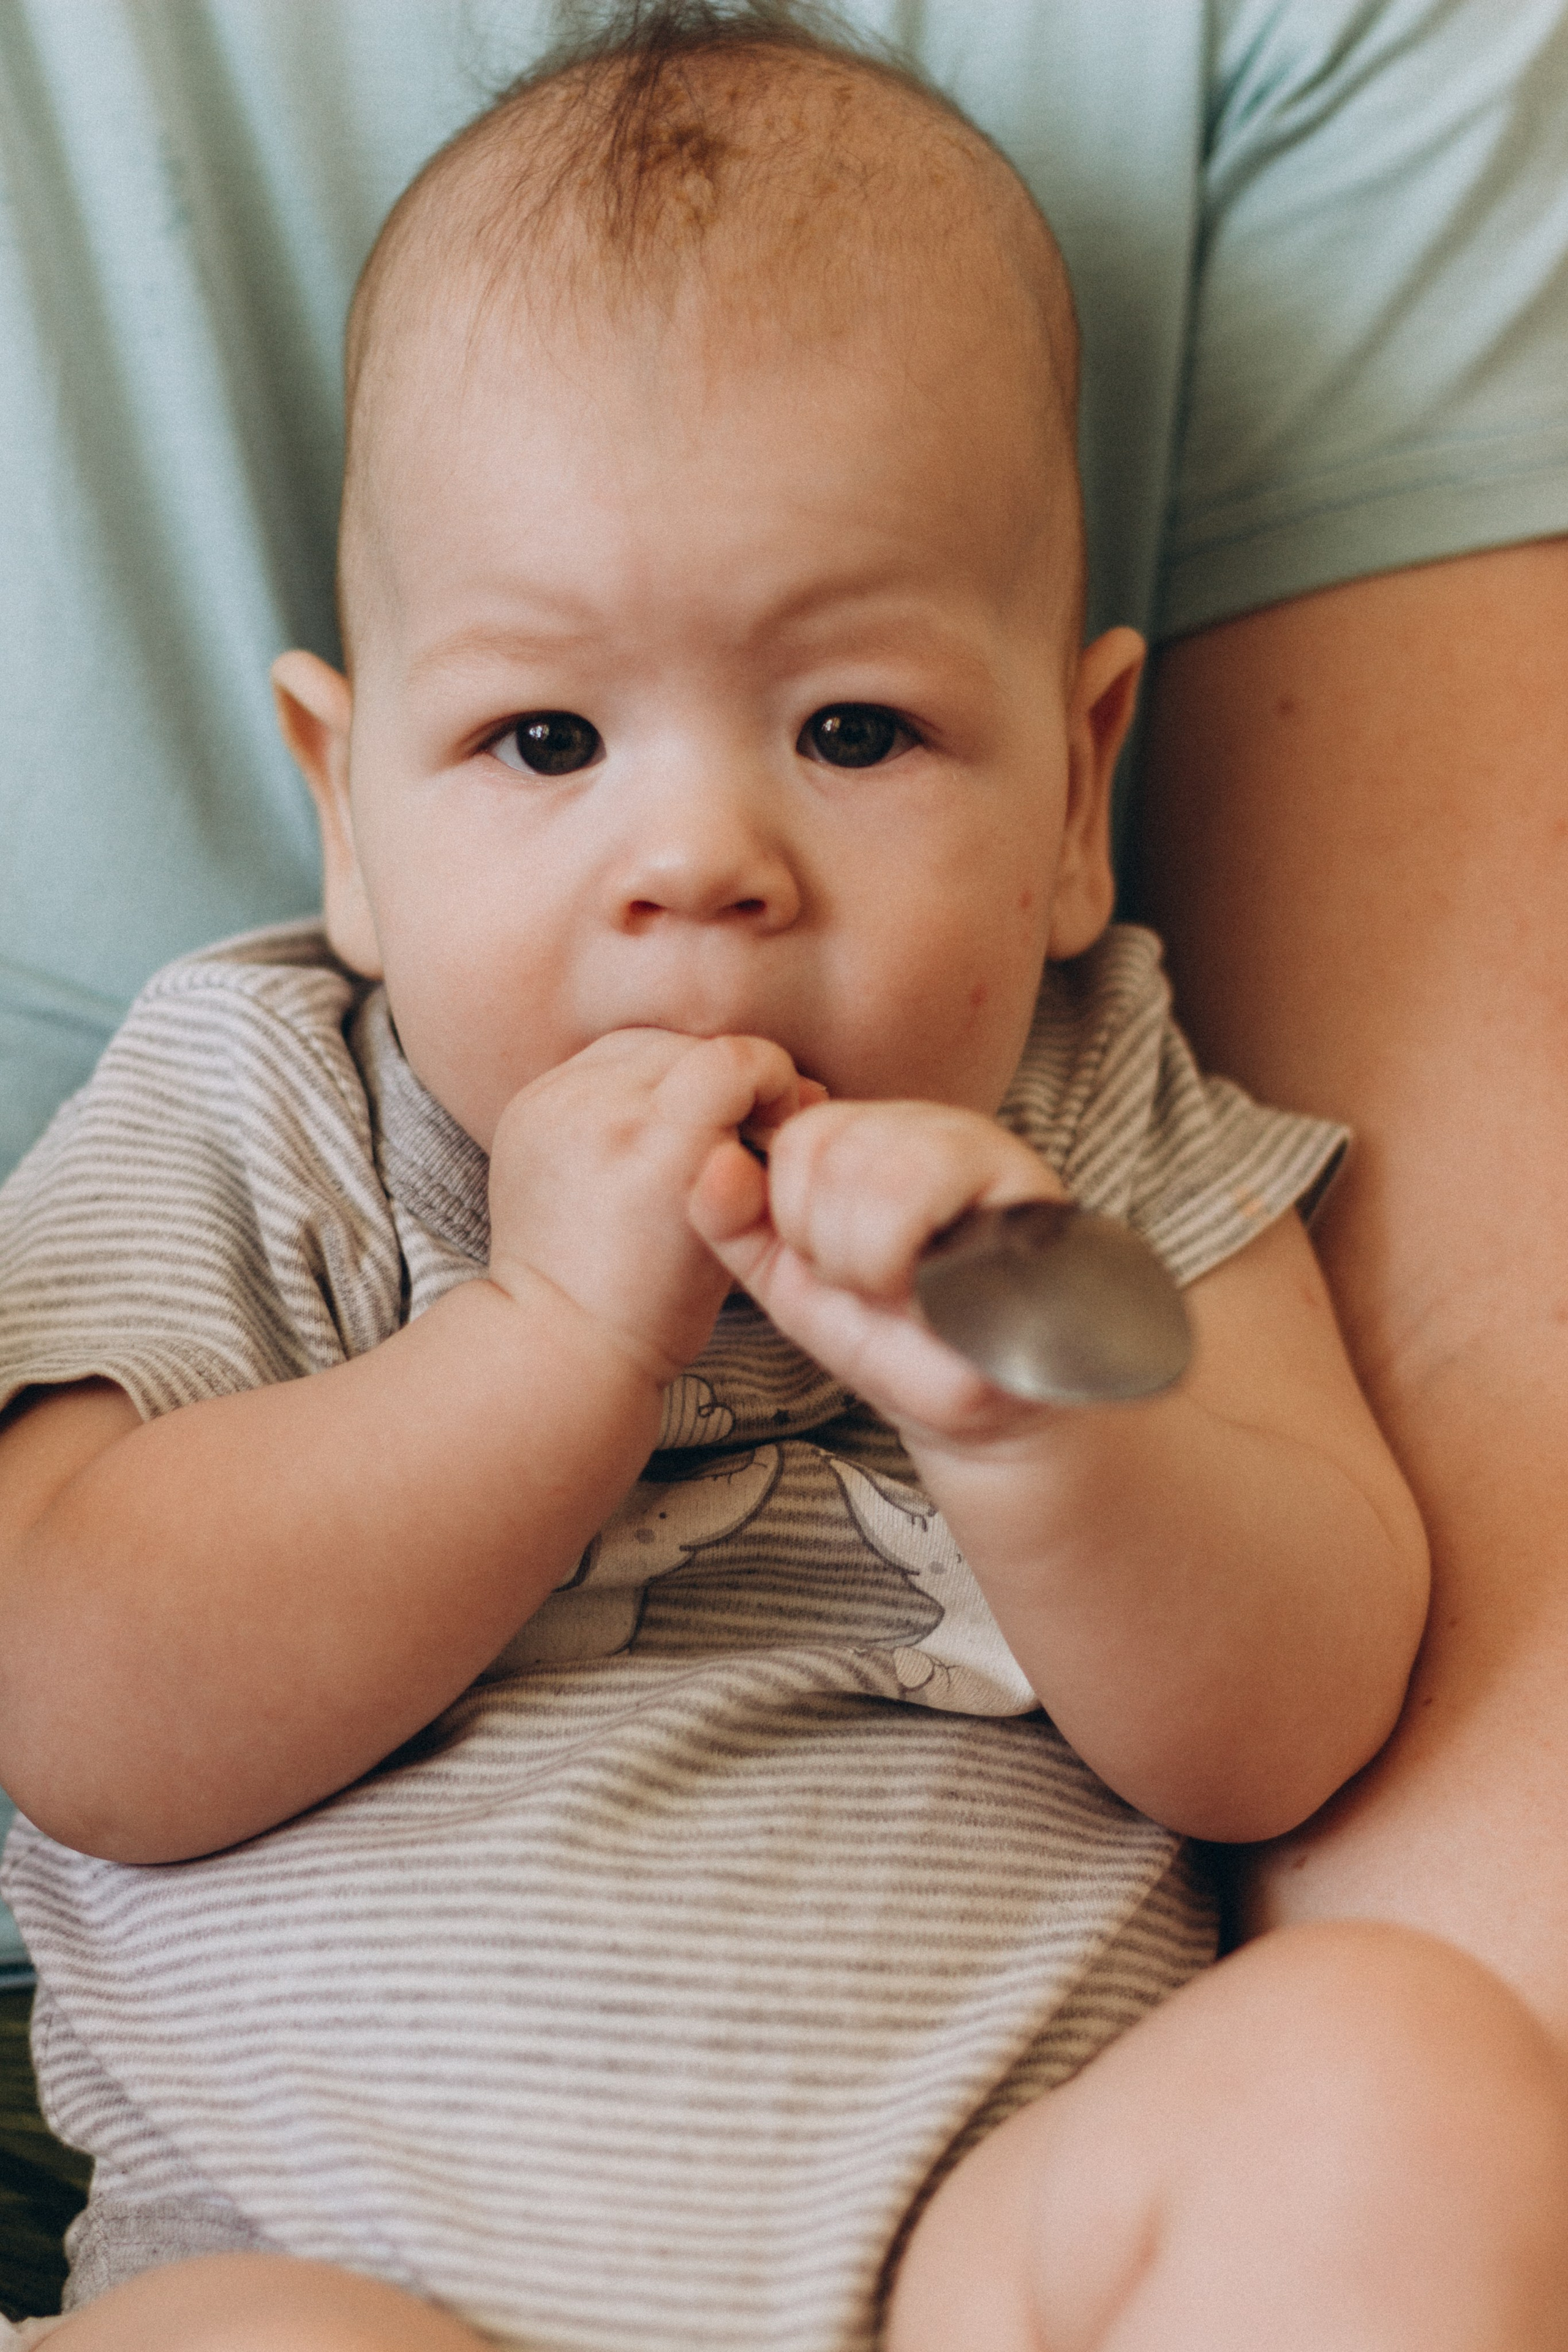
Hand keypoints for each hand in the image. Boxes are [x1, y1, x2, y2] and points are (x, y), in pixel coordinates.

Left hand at [486, 1029, 820, 1382]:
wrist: (557, 1334)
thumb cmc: (661, 1305)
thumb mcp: (736, 1234)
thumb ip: (768, 1156)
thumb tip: (807, 1087)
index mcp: (660, 1154)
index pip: (733, 1060)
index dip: (771, 1075)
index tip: (774, 1113)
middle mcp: (600, 1116)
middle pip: (690, 1046)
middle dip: (726, 1078)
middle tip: (733, 1127)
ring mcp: (556, 1106)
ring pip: (644, 1043)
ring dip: (677, 1071)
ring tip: (684, 1126)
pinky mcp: (529, 1105)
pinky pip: (597, 1059)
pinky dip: (630, 1080)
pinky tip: (639, 1125)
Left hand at [690, 1097, 1068, 1442]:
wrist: (976, 1401)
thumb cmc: (887, 1336)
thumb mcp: (789, 1276)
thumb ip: (733, 1220)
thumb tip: (714, 1162)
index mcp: (875, 1135)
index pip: (800, 1135)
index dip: (795, 1215)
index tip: (832, 1264)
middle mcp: (933, 1126)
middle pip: (830, 1149)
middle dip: (830, 1245)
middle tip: (872, 1282)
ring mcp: (987, 1150)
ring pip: (881, 1176)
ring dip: (872, 1261)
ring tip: (903, 1287)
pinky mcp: (1029, 1193)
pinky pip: (938, 1206)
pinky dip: (914, 1266)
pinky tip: (937, 1292)